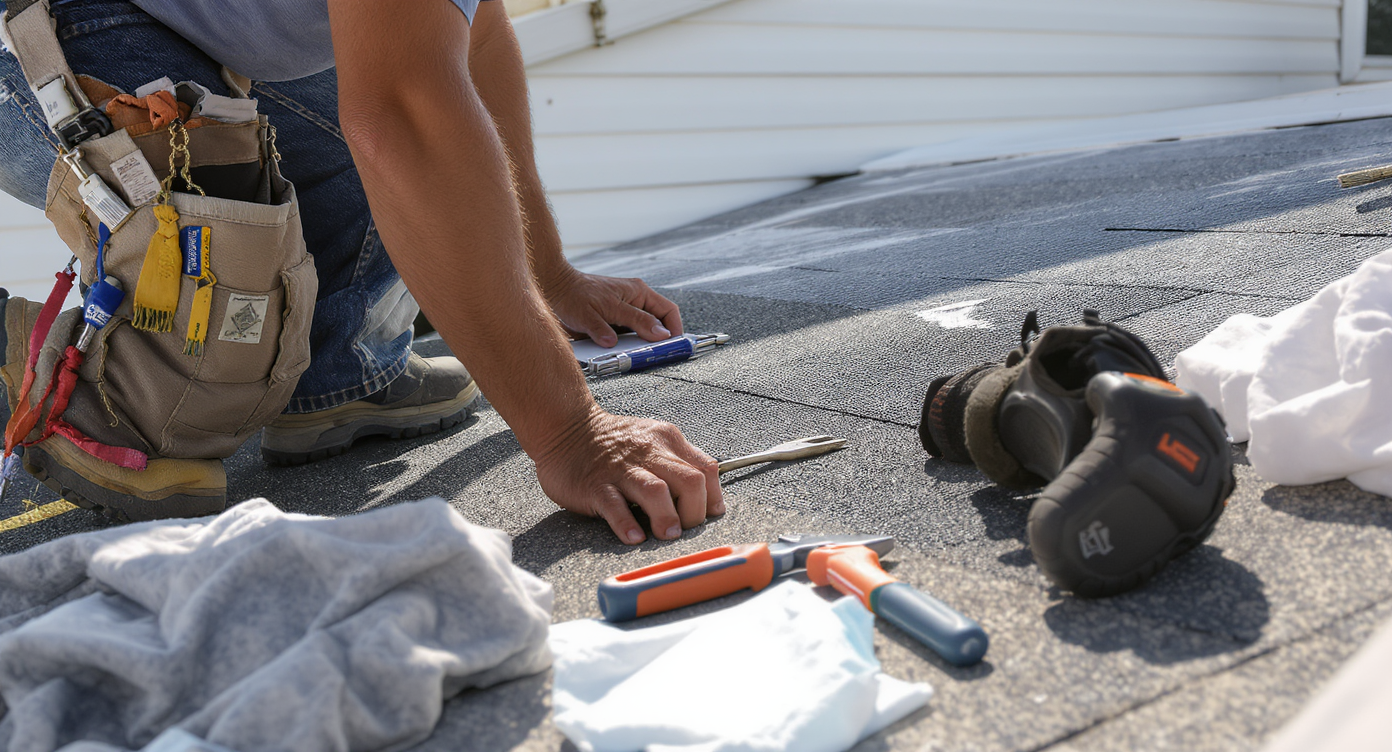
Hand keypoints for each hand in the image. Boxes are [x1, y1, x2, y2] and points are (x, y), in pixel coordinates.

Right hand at [533, 408, 724, 543]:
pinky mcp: (595, 485)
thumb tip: (705, 495)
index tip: (709, 516)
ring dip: (667, 517)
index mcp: (667, 441)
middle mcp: (648, 452)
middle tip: (686, 530)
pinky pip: (615, 505)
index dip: (713, 497)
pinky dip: (626, 523)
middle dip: (695, 512)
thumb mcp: (652, 440)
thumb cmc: (612, 442)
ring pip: (656, 491)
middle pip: (689, 481)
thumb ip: (678, 462)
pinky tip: (633, 537)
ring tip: (668, 535)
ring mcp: (621, 469)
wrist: (565, 427)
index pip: (705, 469)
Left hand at [540, 265, 682, 346]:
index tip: (674, 347)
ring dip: (639, 348)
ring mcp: (623, 315)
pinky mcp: (611, 326)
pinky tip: (618, 357)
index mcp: (638, 293)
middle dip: (657, 343)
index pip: (668, 311)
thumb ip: (632, 321)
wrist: (551, 291)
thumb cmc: (574, 294)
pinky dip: (624, 350)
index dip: (675, 330)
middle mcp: (634, 303)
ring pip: (640, 336)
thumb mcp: (605, 309)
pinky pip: (625, 340)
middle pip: (657, 326)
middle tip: (656, 358)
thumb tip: (656, 336)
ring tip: (636, 359)